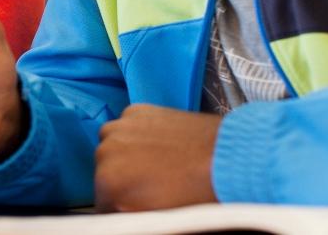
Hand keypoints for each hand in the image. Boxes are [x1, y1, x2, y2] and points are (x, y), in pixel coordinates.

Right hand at [95, 104, 220, 211]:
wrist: (226, 158)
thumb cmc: (196, 192)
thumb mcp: (157, 215)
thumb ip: (127, 213)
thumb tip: (120, 210)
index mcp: (108, 181)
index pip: (101, 202)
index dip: (119, 205)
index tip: (134, 204)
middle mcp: (106, 149)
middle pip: (104, 171)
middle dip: (123, 178)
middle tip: (151, 185)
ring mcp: (120, 126)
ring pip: (112, 146)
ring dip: (126, 154)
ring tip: (157, 162)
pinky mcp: (136, 110)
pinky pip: (126, 126)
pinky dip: (137, 134)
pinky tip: (160, 144)